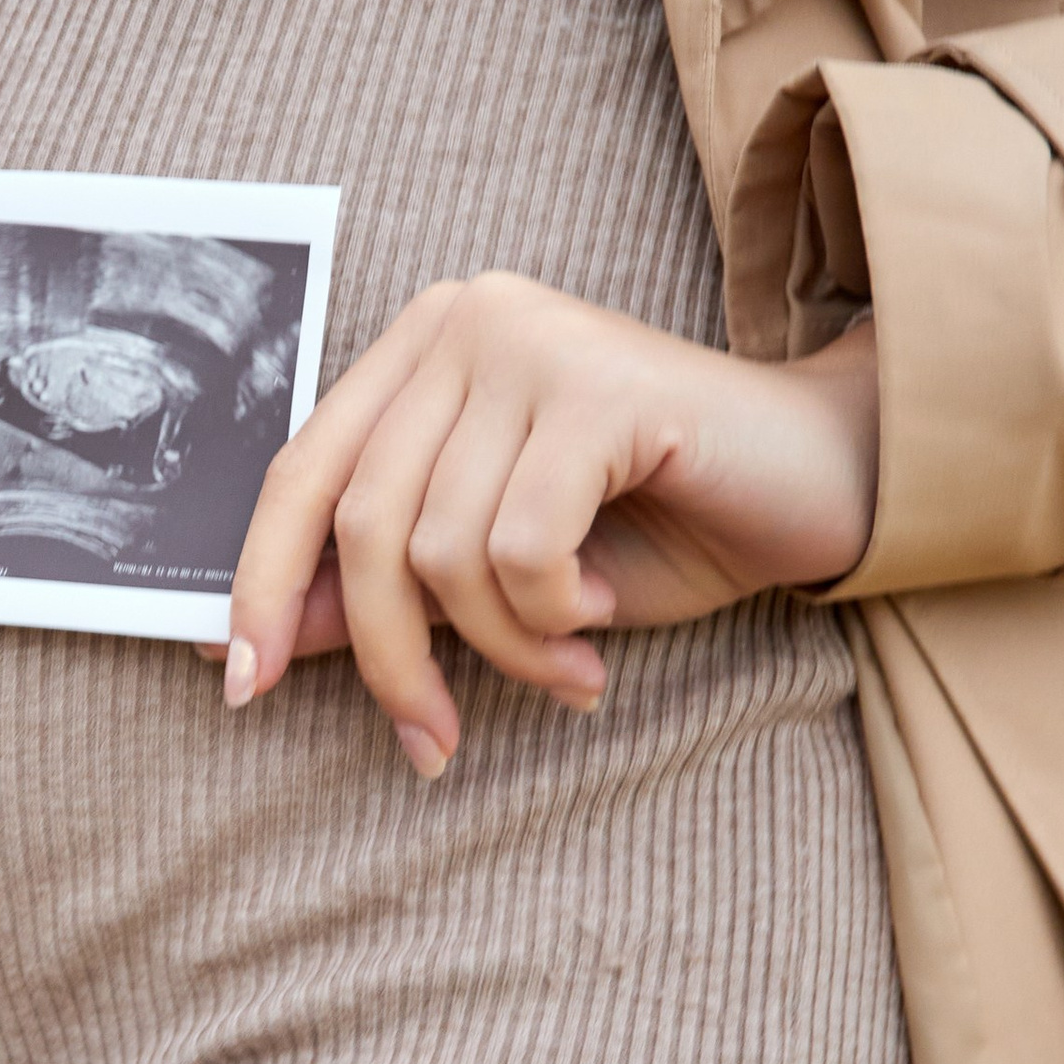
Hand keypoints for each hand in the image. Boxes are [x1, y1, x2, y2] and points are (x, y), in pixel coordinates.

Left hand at [220, 273, 878, 776]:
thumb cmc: (657, 530)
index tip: (240, 688)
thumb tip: (243, 647)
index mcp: (423, 350)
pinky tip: (601, 615)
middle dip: (390, 657)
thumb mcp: (492, 575)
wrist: (822, 486)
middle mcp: (466, 321)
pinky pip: (521, 547)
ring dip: (502, 648)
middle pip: (362, 521)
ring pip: (442, 549)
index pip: (301, 473)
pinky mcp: (598, 385)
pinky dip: (551, 615)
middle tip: (432, 742)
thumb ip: (380, 589)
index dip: (261, 584)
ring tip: (567, 666)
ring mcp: (531, 342)